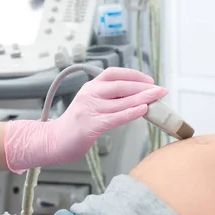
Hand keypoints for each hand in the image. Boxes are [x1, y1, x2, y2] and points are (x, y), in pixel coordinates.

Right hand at [4, 67, 167, 172]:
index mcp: (90, 87)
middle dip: (144, 87)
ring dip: (143, 98)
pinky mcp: (91, 125)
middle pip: (120, 86)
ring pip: (121, 101)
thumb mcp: (90, 103)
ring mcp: (89, 109)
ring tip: (157, 98)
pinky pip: (116, 117)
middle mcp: (89, 94)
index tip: (149, 80)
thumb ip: (108, 98)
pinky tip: (143, 110)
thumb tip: (136, 96)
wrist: (54, 141)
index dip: (133, 74)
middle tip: (160, 90)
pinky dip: (131, 112)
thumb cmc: (76, 124)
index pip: (113, 73)